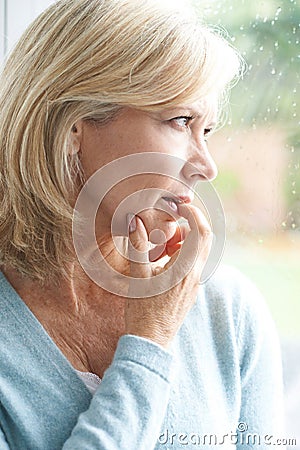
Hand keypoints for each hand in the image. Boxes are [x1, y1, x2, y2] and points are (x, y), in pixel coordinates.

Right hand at [124, 204, 212, 347]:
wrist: (151, 341)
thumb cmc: (142, 311)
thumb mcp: (138, 275)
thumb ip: (138, 246)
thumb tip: (134, 220)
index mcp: (184, 268)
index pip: (201, 232)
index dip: (195, 214)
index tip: (181, 207)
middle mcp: (195, 275)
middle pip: (205, 239)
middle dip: (191, 226)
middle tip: (169, 224)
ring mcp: (195, 283)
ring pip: (199, 252)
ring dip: (185, 241)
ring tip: (161, 246)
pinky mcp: (191, 290)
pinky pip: (193, 264)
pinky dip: (183, 254)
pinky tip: (162, 261)